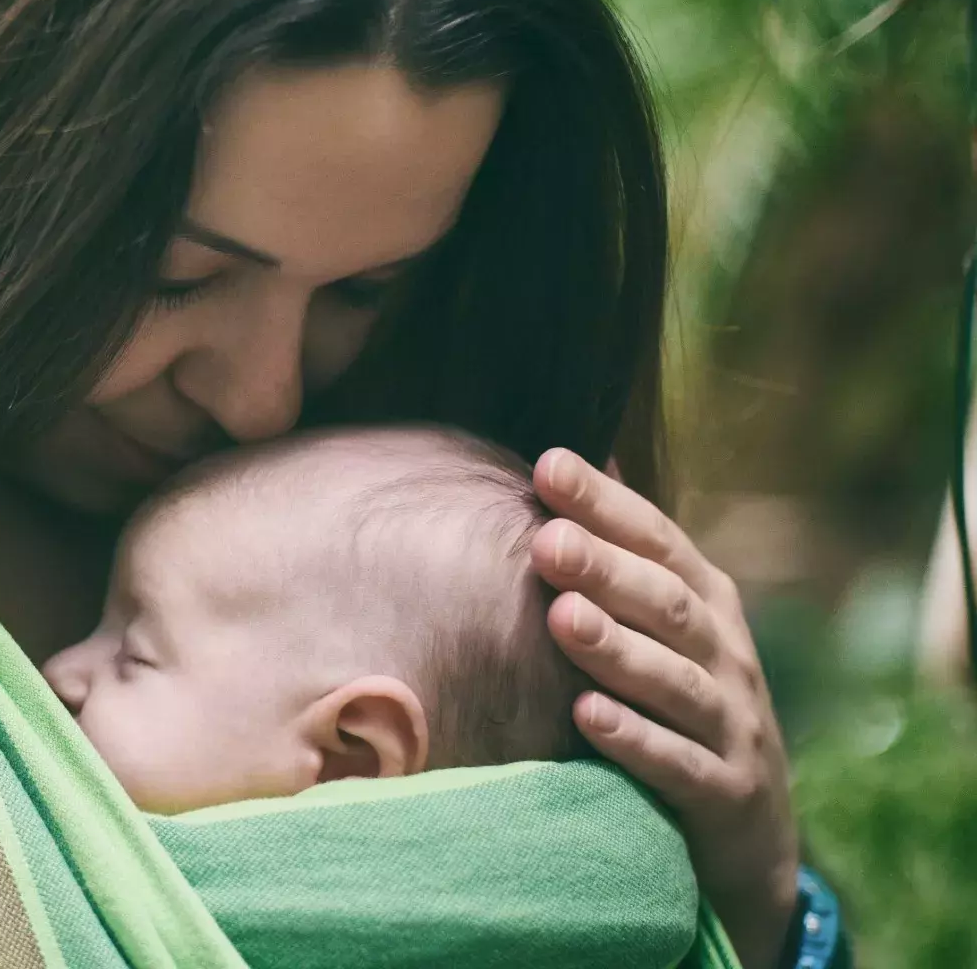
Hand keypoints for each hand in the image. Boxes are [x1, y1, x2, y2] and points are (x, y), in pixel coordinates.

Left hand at [531, 449, 798, 968]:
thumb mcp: (662, 628)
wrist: (750, 833)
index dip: (605, 503)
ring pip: (674, 681)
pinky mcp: (727, 793)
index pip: (657, 540)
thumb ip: (620, 554)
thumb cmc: (682, 709)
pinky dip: (635, 740)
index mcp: (706, 604)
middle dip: (606, 569)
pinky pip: (679, 765)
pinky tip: (585, 716)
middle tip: (545, 541)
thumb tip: (556, 462)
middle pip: (666, 604)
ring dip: (617, 649)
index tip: (546, 466)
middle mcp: (726, 655)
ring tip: (561, 618)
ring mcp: (733, 725)